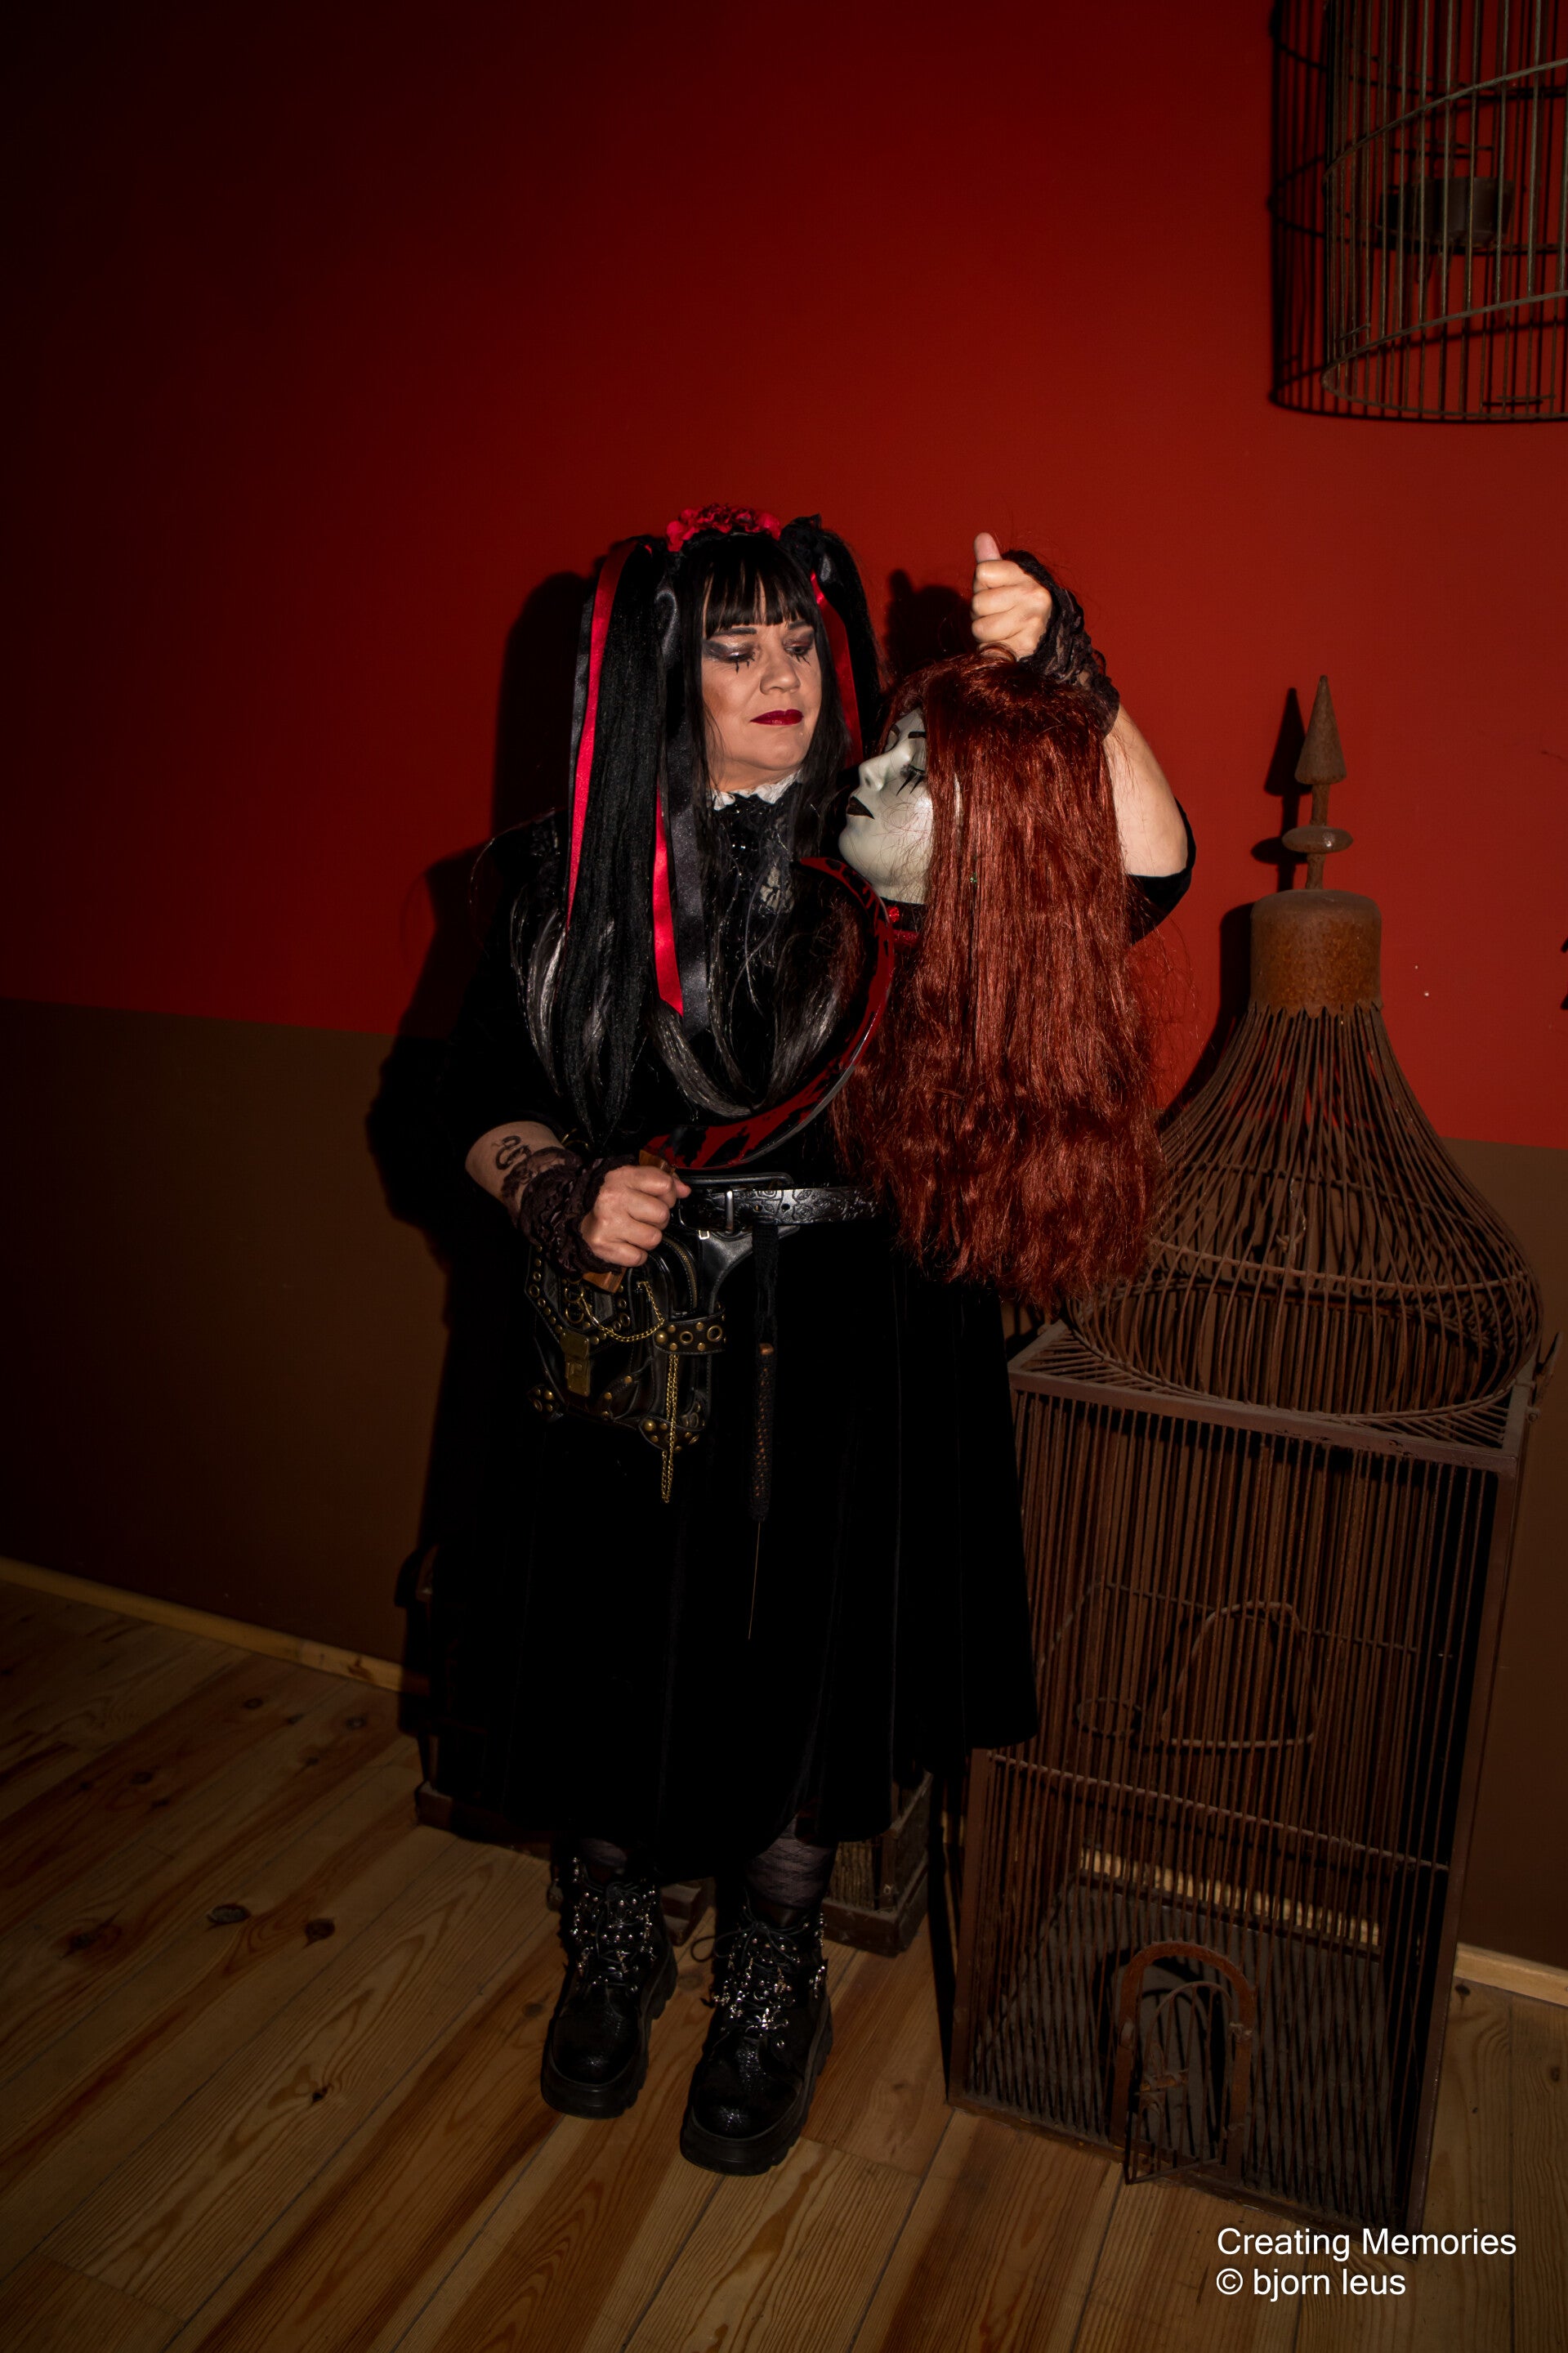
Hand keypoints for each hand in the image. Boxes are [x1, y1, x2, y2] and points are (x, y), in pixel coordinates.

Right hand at [580, 1161, 689, 1267]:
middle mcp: (614, 1197)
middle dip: (657, 1220)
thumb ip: (660, 1181)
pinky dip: (634, 1254)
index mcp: (622, 1177)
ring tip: (632, 1231)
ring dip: (646, 1238)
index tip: (659, 1198)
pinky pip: (639, 1257)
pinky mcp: (603, 1245)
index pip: (664, 1184)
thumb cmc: (608, 1198)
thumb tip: (684, 1190)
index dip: (668, 1195)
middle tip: (641, 1217)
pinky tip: (624, 1243)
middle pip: (662, 1214)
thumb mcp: (631, 1180)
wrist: (571, 1216)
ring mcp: (608, 1222)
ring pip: (653, 1238)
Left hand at [970, 530, 1051, 660]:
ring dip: (985, 635)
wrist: (1045, 646)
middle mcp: (1034, 595)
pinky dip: (991, 651)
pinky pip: (988, 648)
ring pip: (980, 627)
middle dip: (980, 614)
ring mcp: (1032, 621)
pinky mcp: (1026, 645)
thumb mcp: (1004, 584)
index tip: (997, 595)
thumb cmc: (1016, 612)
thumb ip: (991, 562)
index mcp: (1026, 576)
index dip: (981, 587)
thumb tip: (981, 536)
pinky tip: (1007, 645)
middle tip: (999, 618)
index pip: (982, 572)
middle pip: (978, 601)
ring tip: (1003, 632)